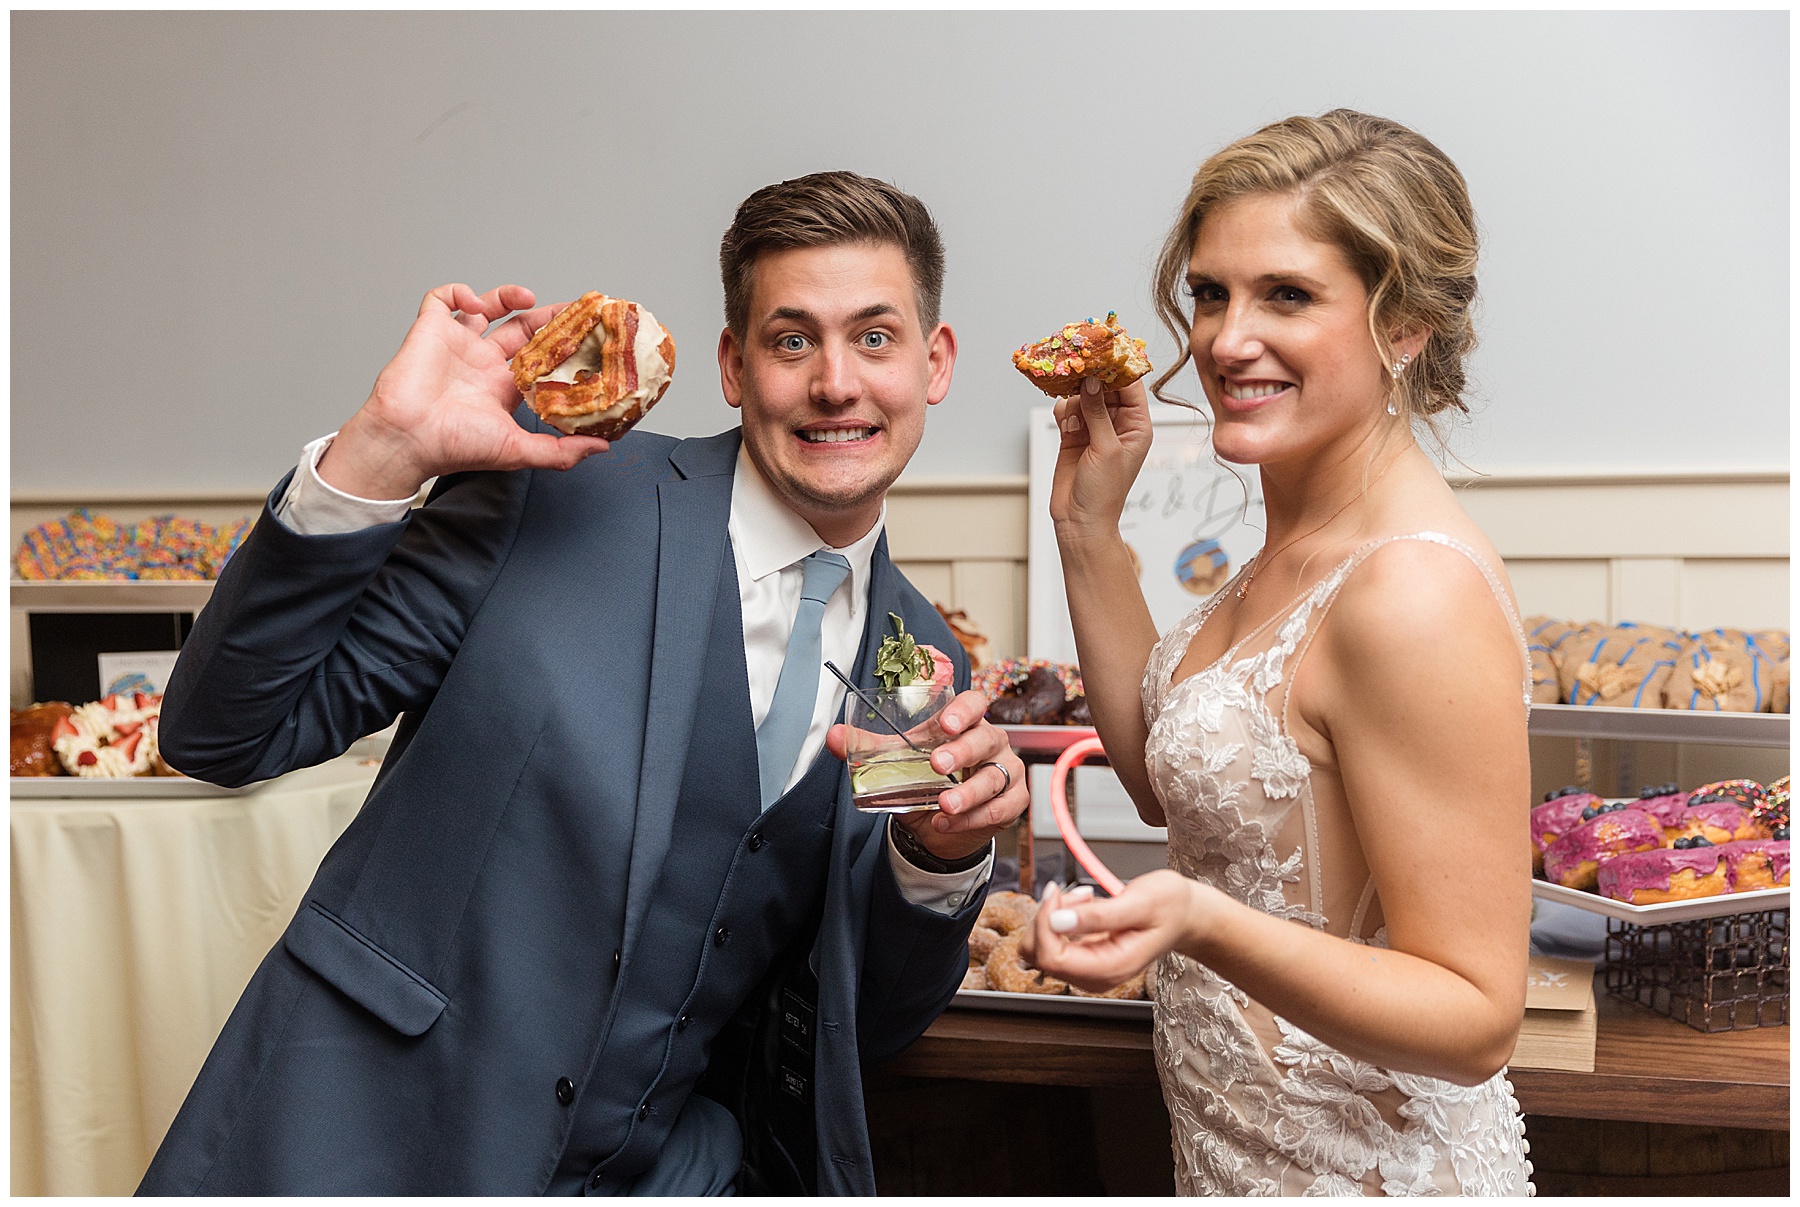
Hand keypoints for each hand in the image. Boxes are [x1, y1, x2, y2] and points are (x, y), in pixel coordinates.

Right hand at [317, 283, 611, 499]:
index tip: (586, 334)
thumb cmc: (453, 447)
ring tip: (527, 298)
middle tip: (571, 309)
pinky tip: (474, 303)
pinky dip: (458, 292)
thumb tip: (602, 446)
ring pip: (486, 308)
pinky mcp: (430, 330)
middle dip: (546, 317)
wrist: (407, 439)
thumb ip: (561, 452)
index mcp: (503, 388)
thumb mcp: (517, 451)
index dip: (561, 345)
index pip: (539, 358)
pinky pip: (442, 299)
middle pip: (521, 329)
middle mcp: (482, 363)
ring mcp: (457, 345)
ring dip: (506, 296)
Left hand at [825, 688, 1026, 862]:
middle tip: (938, 766)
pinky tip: (949, 823)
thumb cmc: (927, 781)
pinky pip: (1002, 807)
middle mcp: (991, 742)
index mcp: (965, 723)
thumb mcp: (899, 762)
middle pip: (987, 737)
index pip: (975, 703)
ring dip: (969, 792)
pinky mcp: (1013, 800)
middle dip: (963, 751)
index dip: (964, 710)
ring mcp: (1006, 770)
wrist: (942, 825)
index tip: (946, 723)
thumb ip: (869, 749)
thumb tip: (833, 737)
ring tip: (943, 806)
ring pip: (995, 776)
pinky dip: (975, 817)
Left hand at [1017, 869, 1207, 993]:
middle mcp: (1094, 975)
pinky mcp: (1082, 955)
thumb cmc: (1171, 908)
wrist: (1185, 915)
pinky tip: (1084, 903)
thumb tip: (1057, 921)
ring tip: (1084, 897)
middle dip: (1049, 916)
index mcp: (1110, 968)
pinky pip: (1051, 939)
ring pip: (1039, 946)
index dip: (1045, 922)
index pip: (1051, 957)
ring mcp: (1087, 967)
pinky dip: (1059, 916)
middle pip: (1038, 954)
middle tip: (1079, 893)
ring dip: (1052, 915)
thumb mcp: (1140, 903)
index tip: (1057, 892)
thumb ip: (1098, 916)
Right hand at [1048, 376, 1154, 537]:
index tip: (1103, 349)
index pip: (1130, 387)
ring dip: (1074, 395)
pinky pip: (1068, 411)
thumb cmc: (1104, 492)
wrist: (1080, 521)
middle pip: (1105, 387)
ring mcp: (1094, 429)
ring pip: (1083, 396)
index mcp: (1137, 426)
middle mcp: (1117, 424)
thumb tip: (1092, 380)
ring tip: (1069, 402)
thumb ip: (1097, 413)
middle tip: (1076, 361)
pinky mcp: (1073, 435)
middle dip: (1091, 376)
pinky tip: (1063, 420)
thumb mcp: (1105, 449)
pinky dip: (1063, 410)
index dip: (1118, 367)